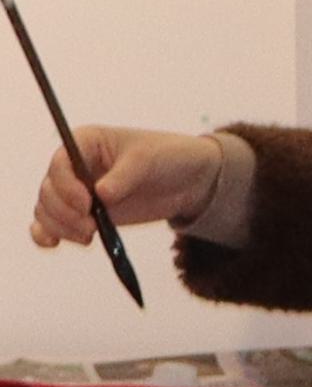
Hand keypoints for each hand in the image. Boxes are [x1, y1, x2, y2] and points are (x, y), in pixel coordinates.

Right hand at [34, 124, 240, 252]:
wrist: (188, 180)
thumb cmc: (168, 157)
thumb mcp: (149, 160)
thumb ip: (125, 176)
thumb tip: (101, 195)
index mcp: (86, 142)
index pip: (60, 163)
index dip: (66, 185)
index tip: (86, 203)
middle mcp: (74, 166)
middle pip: (49, 191)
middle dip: (64, 212)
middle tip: (90, 228)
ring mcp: (76, 191)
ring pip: (48, 210)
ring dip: (60, 227)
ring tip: (88, 236)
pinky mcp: (82, 213)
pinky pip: (51, 223)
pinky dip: (47, 233)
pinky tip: (52, 244)